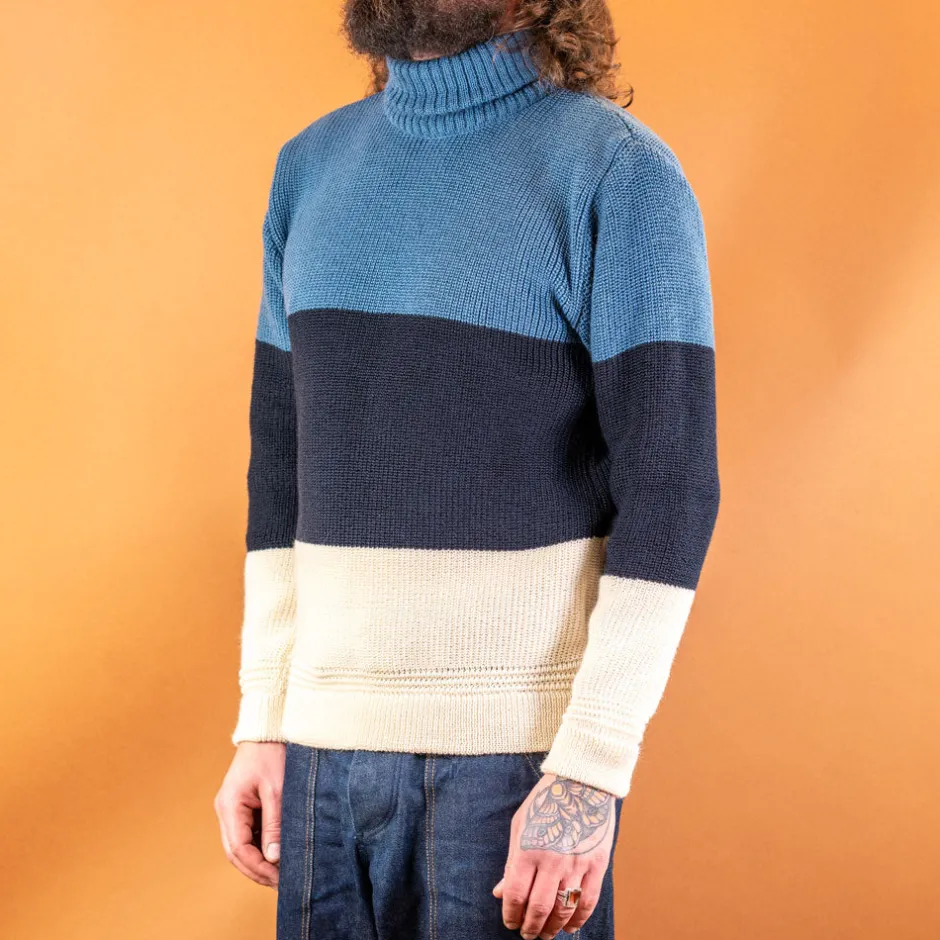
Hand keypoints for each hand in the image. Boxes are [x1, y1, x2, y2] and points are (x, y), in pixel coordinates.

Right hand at [214, 741, 285, 887]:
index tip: (278, 878)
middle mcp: (226, 810)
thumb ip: (274, 824)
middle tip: (280, 883)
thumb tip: (274, 857)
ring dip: (258, 860)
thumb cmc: (272, 754)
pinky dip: (260, 847)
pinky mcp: (242, 806)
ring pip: (241, 845)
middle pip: (236, 852)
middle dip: (257, 870)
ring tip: (281, 873)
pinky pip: (248, 833)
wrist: (267, 731)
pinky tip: (277, 854)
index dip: (257, 867)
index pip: (238, 848)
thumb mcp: (277, 790)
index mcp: (229, 806)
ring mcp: (232, 809)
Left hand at [493, 773, 615, 938]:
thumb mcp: (520, 826)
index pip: (515, 894)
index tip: (510, 922)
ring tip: (546, 934)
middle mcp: (552, 860)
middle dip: (530, 927)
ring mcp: (577, 864)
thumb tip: (500, 892)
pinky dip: (578, 919)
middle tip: (527, 934)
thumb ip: (511, 862)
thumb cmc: (546, 802)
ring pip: (563, 909)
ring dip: (553, 927)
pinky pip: (587, 901)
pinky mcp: (597, 864)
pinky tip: (570, 926)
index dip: (511, 914)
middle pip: (539, 908)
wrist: (582, 782)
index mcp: (528, 849)